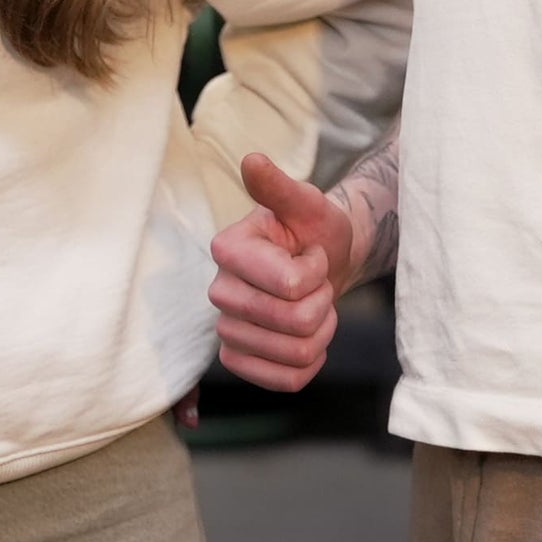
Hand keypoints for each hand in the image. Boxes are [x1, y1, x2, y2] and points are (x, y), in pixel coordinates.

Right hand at [207, 152, 355, 390]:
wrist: (321, 263)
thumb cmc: (313, 230)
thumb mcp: (307, 204)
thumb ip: (280, 187)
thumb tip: (253, 160)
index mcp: (227, 249)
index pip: (290, 284)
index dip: (316, 270)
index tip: (311, 252)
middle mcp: (218, 291)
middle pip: (294, 322)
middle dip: (323, 302)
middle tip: (317, 281)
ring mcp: (225, 329)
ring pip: (295, 354)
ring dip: (322, 331)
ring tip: (315, 305)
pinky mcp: (238, 360)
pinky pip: (286, 381)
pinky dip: (310, 361)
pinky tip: (308, 337)